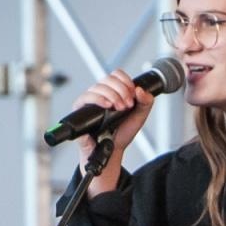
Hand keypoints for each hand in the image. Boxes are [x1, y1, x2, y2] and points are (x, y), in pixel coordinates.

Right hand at [74, 70, 154, 192]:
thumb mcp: (139, 117)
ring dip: (112, 95)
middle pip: (107, 78)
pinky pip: (85, 98)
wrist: (112, 151)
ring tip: (120, 108)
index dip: (126, 81)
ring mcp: (89, 101)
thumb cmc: (122, 133)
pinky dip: (98, 99)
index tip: (133, 94)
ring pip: (97, 86)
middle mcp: (100, 94)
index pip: (116, 75)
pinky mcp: (80, 110)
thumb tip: (140, 89)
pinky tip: (107, 105)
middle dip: (121, 90)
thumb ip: (145, 102)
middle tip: (128, 104)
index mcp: (113, 92)